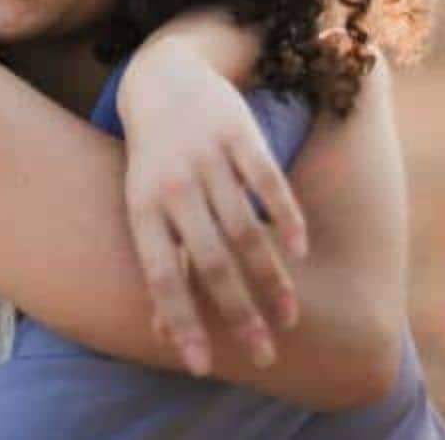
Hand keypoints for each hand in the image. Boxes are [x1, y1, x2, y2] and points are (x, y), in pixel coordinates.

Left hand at [118, 36, 307, 376]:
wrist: (162, 78)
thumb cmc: (153, 160)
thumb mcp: (144, 207)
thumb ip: (161, 266)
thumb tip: (164, 336)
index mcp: (143, 208)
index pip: (161, 274)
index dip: (181, 320)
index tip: (203, 366)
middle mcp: (174, 185)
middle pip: (209, 260)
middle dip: (239, 313)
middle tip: (264, 354)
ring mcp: (207, 157)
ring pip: (244, 229)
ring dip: (270, 277)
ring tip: (289, 315)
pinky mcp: (239, 133)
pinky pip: (267, 182)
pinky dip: (286, 219)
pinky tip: (301, 252)